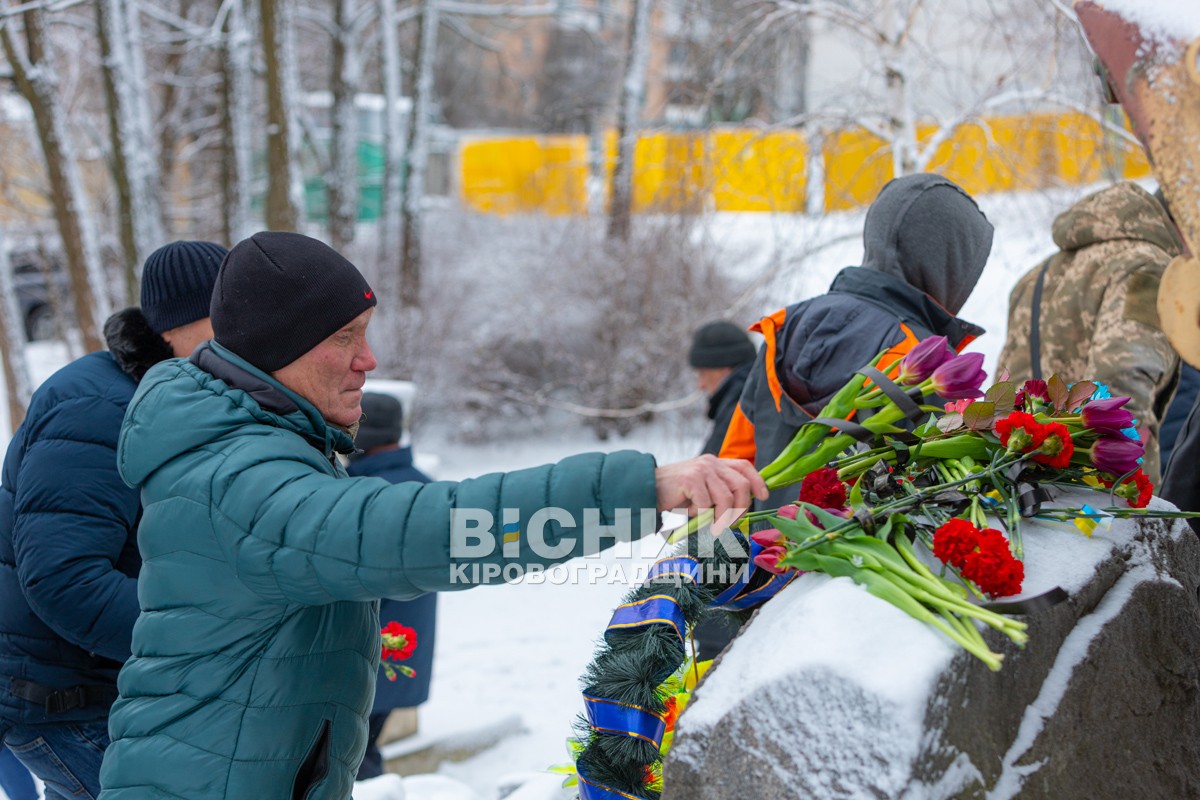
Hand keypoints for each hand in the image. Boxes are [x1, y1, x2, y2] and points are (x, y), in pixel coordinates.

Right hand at [654, 455, 768, 525]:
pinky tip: (691, 515)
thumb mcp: (702, 490)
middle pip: (741, 485)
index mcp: (716, 463)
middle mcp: (711, 462)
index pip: (744, 466)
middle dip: (741, 509)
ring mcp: (701, 469)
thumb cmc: (677, 494)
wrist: (648, 489)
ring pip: (726, 498)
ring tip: (711, 527)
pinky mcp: (691, 479)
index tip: (763, 497)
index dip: (757, 481)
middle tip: (730, 524)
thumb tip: (740, 511)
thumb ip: (720, 493)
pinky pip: (706, 503)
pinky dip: (701, 515)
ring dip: (721, 517)